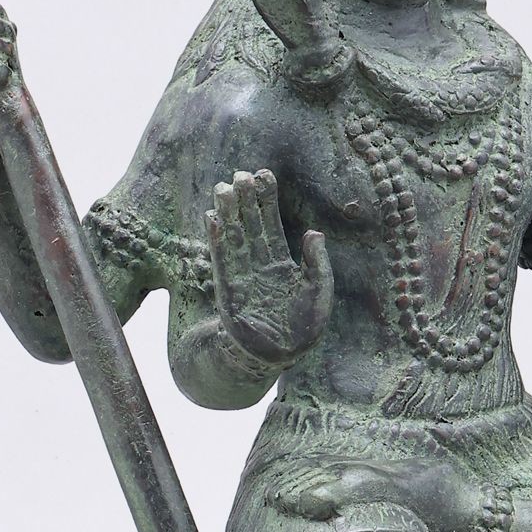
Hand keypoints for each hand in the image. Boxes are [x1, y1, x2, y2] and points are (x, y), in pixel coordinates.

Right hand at [206, 170, 332, 370]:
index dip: (267, 201)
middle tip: (239, 174)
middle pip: (250, 227)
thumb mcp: (318, 291)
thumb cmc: (303, 328)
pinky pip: (223, 262)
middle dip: (244, 201)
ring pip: (234, 239)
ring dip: (228, 214)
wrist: (281, 357)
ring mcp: (243, 277)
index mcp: (281, 264)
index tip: (263, 175)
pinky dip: (218, 242)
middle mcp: (259, 266)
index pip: (272, 226)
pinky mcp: (230, 292)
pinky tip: (213, 220)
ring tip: (222, 188)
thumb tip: (314, 232)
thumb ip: (317, 263)